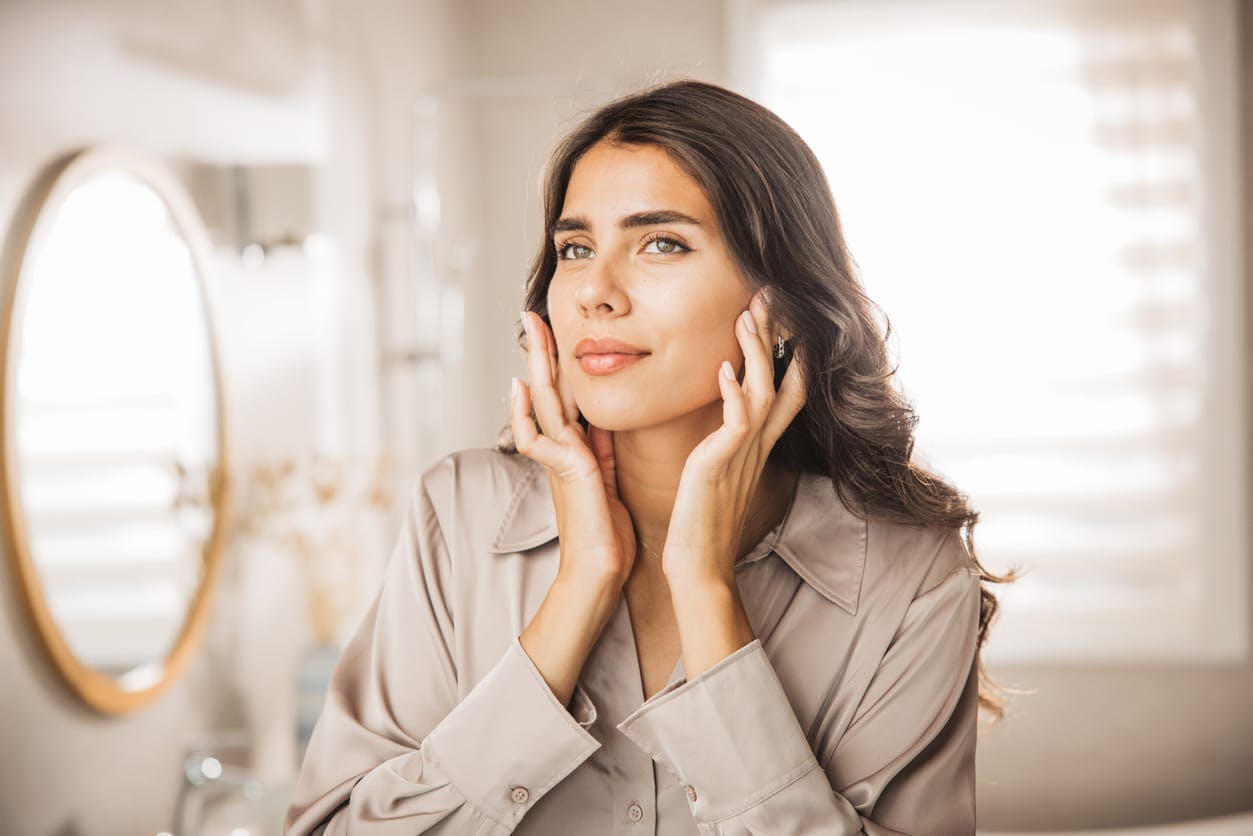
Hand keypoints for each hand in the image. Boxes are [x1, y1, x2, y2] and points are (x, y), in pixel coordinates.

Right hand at [510, 310, 637, 590]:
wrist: (601, 571)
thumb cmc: (608, 534)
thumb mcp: (609, 477)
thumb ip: (602, 447)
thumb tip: (603, 419)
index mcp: (576, 448)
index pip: (566, 395)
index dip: (561, 364)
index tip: (559, 333)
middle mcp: (562, 448)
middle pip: (550, 388)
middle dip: (541, 350)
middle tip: (533, 314)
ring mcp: (559, 458)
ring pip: (544, 401)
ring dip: (535, 363)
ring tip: (530, 329)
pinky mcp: (563, 471)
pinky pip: (536, 438)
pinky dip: (524, 413)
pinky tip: (521, 388)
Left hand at [660, 290, 806, 584]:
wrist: (699, 566)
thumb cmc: (702, 522)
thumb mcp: (716, 471)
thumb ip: (722, 441)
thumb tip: (721, 420)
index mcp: (756, 443)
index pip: (785, 386)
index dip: (786, 348)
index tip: (777, 311)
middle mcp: (757, 444)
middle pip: (782, 377)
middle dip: (778, 335)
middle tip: (769, 293)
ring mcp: (743, 454)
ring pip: (762, 390)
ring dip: (756, 351)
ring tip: (747, 314)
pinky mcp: (721, 466)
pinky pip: (737, 422)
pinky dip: (733, 392)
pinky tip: (724, 366)